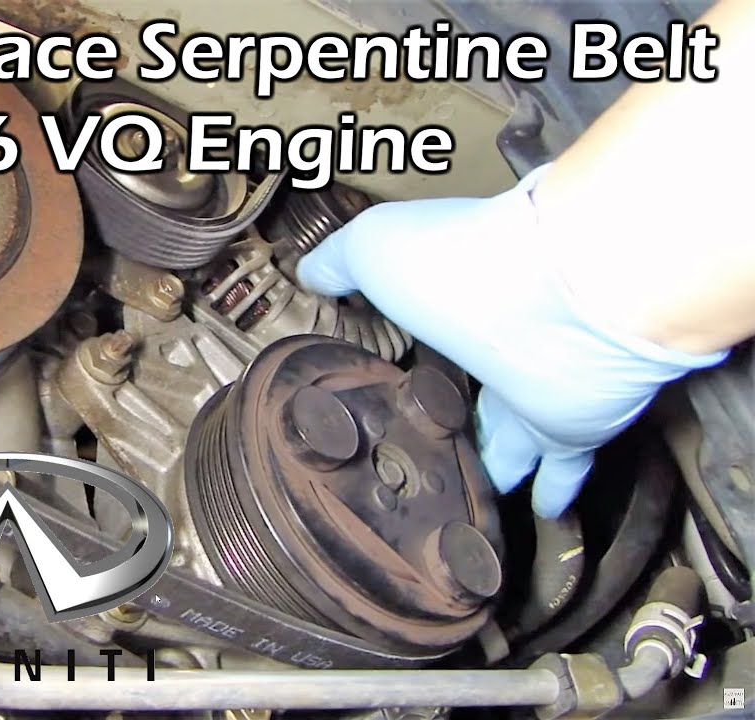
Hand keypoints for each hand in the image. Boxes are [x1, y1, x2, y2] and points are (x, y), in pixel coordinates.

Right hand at [296, 166, 727, 516]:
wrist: (562, 292)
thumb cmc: (460, 261)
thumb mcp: (371, 248)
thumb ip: (338, 264)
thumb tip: (308, 277)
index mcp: (449, 300)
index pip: (422, 330)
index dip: (402, 352)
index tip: (377, 380)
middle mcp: (495, 344)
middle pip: (467, 392)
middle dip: (448, 420)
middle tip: (413, 457)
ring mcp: (536, 391)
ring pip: (510, 438)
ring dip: (492, 465)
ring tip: (459, 499)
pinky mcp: (571, 433)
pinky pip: (560, 472)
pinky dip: (551, 494)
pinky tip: (538, 514)